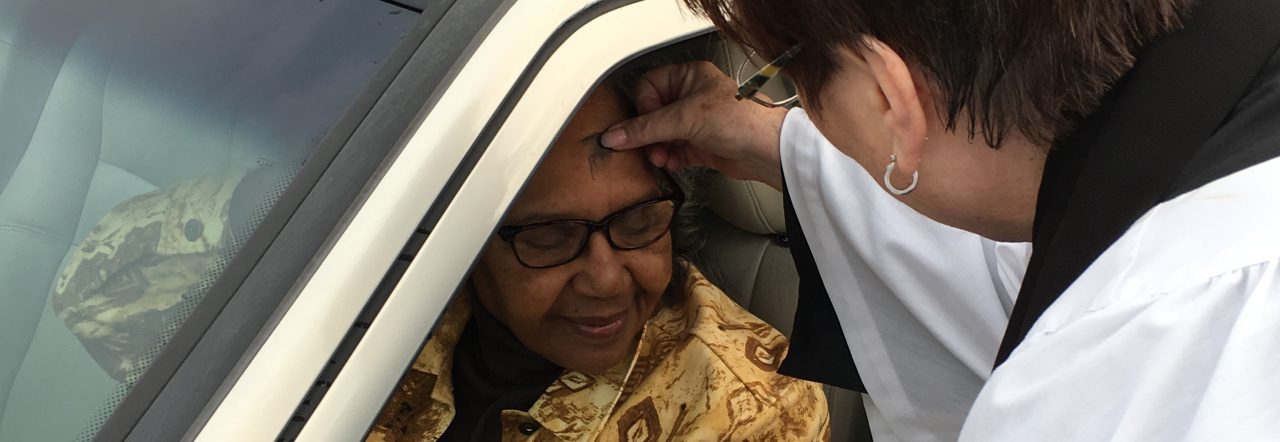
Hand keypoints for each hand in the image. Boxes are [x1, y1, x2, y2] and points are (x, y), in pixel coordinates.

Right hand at [599, 61, 788, 189]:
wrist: (768, 151)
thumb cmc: (742, 120)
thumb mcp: (685, 119)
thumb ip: (646, 128)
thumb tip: (615, 135)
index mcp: (690, 76)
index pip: (649, 86)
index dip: (644, 106)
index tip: (645, 123)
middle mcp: (693, 96)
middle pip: (653, 114)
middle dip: (649, 133)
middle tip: (649, 145)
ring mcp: (698, 121)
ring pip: (663, 135)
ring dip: (658, 149)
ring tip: (661, 157)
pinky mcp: (702, 144)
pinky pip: (675, 151)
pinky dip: (670, 158)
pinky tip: (672, 163)